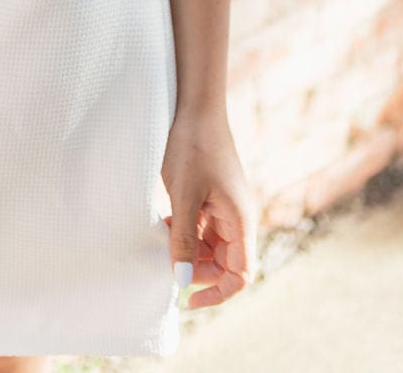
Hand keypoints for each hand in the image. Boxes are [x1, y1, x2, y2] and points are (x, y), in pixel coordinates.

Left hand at [161, 105, 257, 307]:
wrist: (195, 104)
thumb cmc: (192, 146)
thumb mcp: (184, 196)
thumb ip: (183, 239)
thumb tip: (183, 281)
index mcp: (240, 220)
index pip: (242, 274)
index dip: (217, 292)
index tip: (187, 298)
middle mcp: (238, 217)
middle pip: (225, 262)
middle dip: (196, 269)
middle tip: (165, 263)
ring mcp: (227, 205)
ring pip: (211, 245)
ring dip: (188, 249)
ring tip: (160, 241)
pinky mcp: (214, 195)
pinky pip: (203, 226)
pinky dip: (185, 230)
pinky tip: (162, 223)